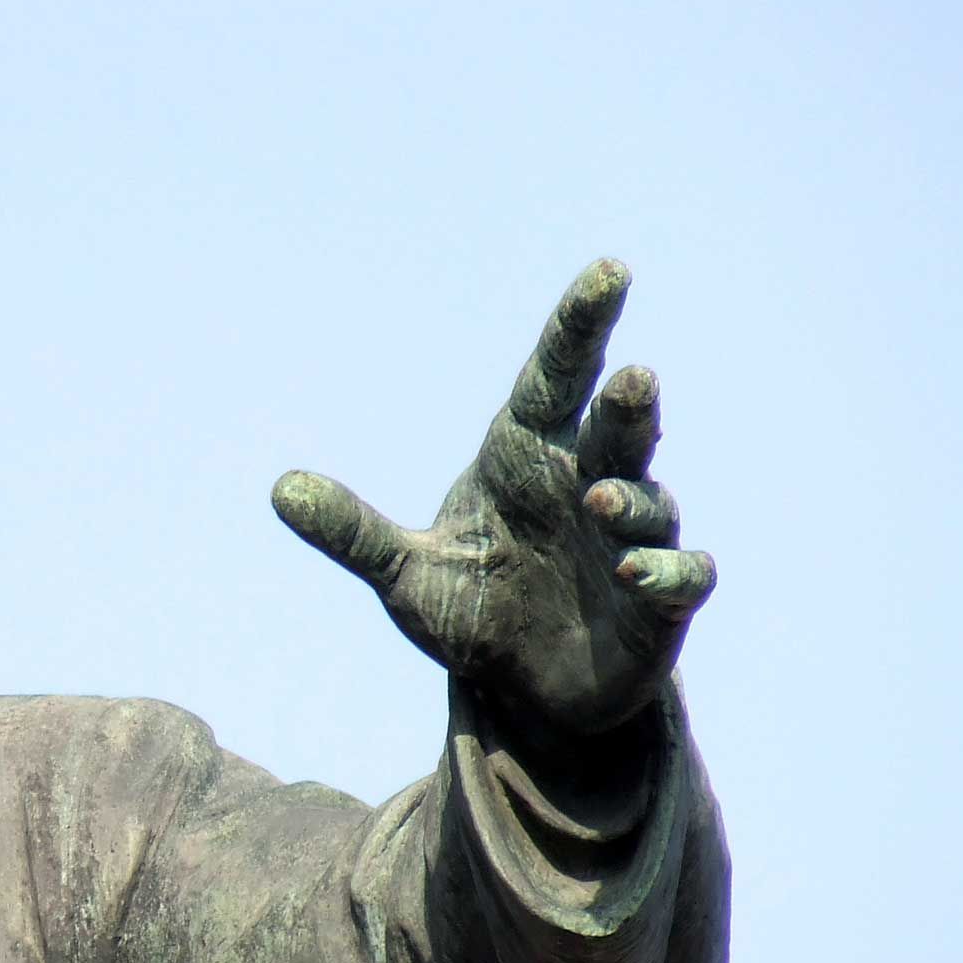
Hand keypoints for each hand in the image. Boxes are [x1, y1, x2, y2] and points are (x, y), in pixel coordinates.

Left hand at [272, 260, 714, 736]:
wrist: (522, 691)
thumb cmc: (470, 607)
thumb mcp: (405, 575)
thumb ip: (354, 532)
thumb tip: (281, 490)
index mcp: (527, 457)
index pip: (556, 377)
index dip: (581, 326)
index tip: (610, 272)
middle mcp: (587, 484)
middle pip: (616, 427)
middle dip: (626, 404)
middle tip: (632, 375)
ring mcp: (630, 541)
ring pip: (651, 499)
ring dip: (632, 498)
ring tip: (599, 503)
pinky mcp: (660, 603)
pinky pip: (682, 574)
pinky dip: (665, 570)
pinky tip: (634, 574)